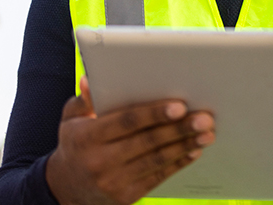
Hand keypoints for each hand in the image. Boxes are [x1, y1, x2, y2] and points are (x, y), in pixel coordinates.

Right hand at [46, 77, 215, 204]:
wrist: (65, 190)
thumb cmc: (76, 144)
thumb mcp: (70, 120)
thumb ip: (82, 100)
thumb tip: (88, 79)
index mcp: (87, 137)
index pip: (127, 122)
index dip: (154, 113)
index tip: (180, 106)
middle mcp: (100, 161)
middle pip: (148, 141)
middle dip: (180, 129)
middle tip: (205, 118)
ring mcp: (113, 182)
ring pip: (157, 160)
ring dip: (185, 146)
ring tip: (207, 134)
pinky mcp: (126, 197)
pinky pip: (158, 177)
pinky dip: (178, 163)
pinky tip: (194, 151)